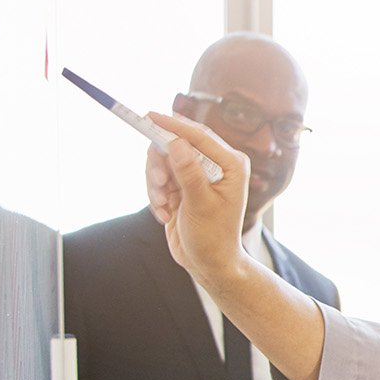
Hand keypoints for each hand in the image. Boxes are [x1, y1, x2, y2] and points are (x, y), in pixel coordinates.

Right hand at [143, 112, 248, 284]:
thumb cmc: (213, 237)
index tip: (148, 116)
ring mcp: (197, 174)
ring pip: (162, 161)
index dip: (173, 125)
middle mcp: (216, 164)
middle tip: (159, 184)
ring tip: (163, 206)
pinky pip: (158, 177)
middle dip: (161, 164)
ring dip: (156, 184)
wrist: (208, 263)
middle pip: (176, 144)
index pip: (199, 135)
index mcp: (231, 163)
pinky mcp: (181, 185)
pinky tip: (165, 214)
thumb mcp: (201, 205)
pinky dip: (155, 195)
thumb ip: (189, 173)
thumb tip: (177, 143)